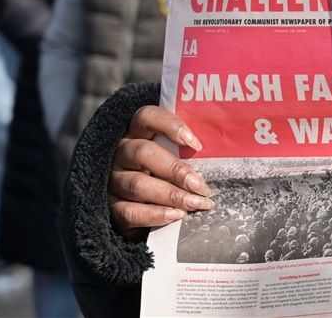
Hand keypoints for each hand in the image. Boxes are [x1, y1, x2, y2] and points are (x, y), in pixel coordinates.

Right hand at [108, 105, 213, 238]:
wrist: (136, 205)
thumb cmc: (162, 171)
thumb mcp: (171, 154)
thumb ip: (186, 148)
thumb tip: (221, 150)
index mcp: (136, 132)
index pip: (146, 116)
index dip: (170, 125)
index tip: (196, 143)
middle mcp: (121, 153)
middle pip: (143, 153)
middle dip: (176, 170)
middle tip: (201, 185)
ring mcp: (113, 179)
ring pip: (138, 184)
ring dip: (171, 195)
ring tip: (196, 203)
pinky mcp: (111, 206)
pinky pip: (129, 211)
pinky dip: (155, 214)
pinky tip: (176, 216)